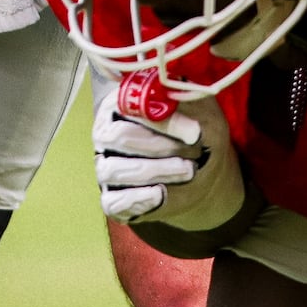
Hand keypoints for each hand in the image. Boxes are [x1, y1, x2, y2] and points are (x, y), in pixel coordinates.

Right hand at [94, 86, 245, 233]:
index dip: (162, 120)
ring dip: (157, 170)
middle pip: (121, 137)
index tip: (195, 132)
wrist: (200, 171)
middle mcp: (106, 135)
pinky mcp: (111, 198)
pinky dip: (137, 198)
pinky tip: (161, 194)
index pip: (131, 107)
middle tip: (194, 152)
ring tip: (188, 171)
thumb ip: (182, 105)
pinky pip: (113, 201)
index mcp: (121, 105)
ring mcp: (106, 168)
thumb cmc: (193, 134)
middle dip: (161, 146)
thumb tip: (176, 111)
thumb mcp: (195, 112)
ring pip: (116, 169)